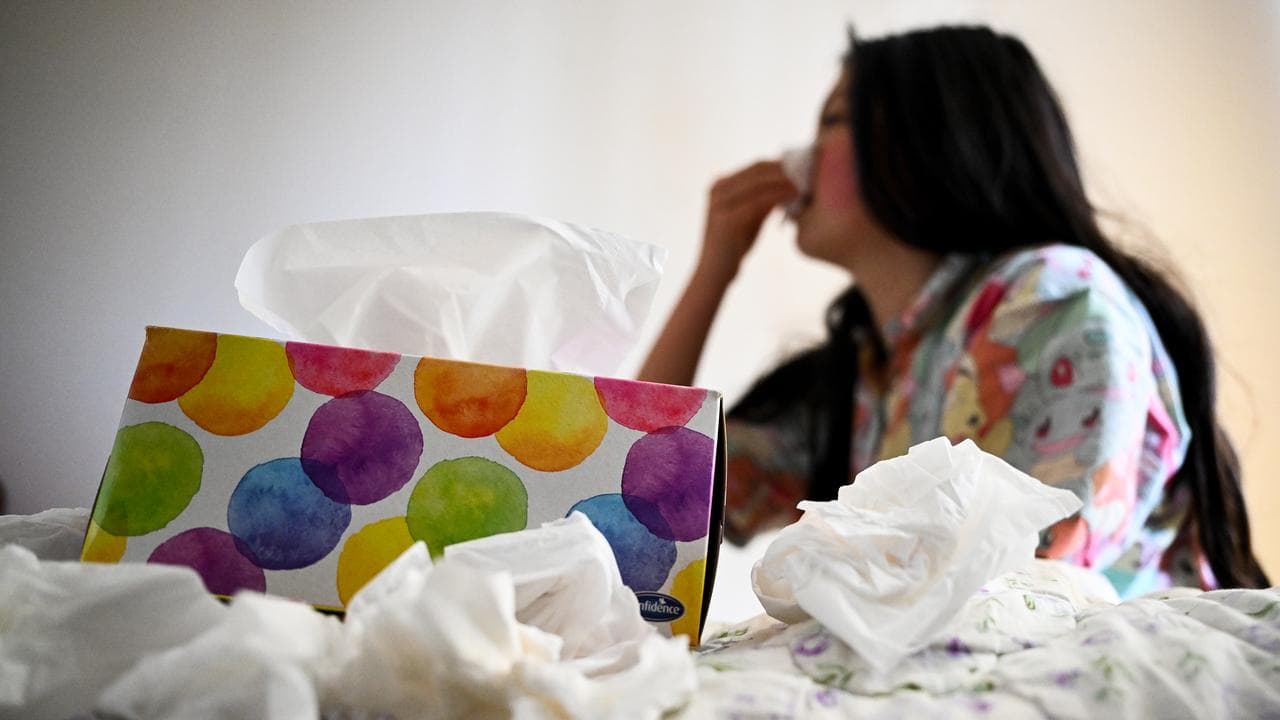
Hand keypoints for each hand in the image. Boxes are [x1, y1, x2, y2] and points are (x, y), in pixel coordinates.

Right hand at [699, 161, 797, 278]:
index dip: (781, 165)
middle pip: (758, 170)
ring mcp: (720, 202)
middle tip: (809, 172)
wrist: (714, 273)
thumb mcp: (750, 217)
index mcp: (721, 185)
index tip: (804, 168)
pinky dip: (779, 196)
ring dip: (785, 181)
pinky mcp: (727, 218)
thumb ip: (764, 200)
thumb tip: (790, 183)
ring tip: (805, 183)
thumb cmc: (734, 246)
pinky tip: (795, 195)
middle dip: (785, 170)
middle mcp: (718, 189)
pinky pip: (759, 202)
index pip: (756, 167)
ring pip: (760, 183)